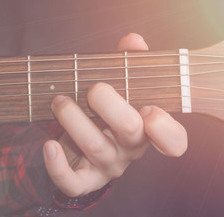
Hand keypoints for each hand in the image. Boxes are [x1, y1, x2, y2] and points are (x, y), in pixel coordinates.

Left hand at [43, 33, 186, 196]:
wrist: (84, 143)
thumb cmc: (105, 111)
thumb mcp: (120, 87)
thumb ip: (129, 63)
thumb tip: (134, 40)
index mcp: (147, 128)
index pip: (174, 140)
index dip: (166, 129)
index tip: (149, 110)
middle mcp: (131, 149)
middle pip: (130, 131)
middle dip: (108, 104)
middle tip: (93, 89)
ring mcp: (109, 166)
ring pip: (96, 147)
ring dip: (73, 119)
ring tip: (59, 101)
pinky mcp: (85, 179)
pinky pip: (73, 182)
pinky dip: (58, 166)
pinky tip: (49, 145)